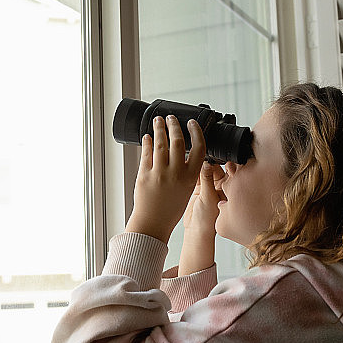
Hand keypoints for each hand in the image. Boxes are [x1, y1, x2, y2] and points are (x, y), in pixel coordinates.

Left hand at [125, 115, 204, 242]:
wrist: (152, 223)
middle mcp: (176, 173)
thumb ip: (188, 172)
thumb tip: (185, 152)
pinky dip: (146, 142)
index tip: (192, 123)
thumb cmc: (170, 210)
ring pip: (160, 143)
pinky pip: (146, 153)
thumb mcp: (187, 190)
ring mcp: (159, 173)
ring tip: (158, 121)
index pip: (199, 148)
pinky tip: (147, 137)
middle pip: (177, 141)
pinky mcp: (144, 175)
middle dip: (174, 125)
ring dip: (159, 129)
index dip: (196, 132)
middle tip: (171, 118)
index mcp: (190, 178)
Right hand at [183, 162, 225, 234]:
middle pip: (215, 167)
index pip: (227, 169)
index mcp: (228, 186)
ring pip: (205, 170)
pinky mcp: (198, 188)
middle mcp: (220, 185)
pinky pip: (196, 175)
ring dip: (200, 165)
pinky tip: (188, 166)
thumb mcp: (208, 197)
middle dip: (210, 161)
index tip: (216, 157)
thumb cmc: (208, 219)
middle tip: (203, 157)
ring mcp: (208, 186)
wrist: (196, 230)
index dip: (222, 161)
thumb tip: (206, 162)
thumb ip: (207, 179)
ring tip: (193, 160)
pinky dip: (192, 171)